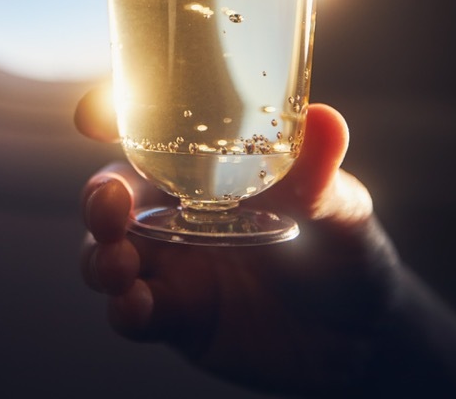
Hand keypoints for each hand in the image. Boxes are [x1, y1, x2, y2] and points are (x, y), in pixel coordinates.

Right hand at [76, 86, 402, 395]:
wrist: (363, 339)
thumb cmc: (346, 252)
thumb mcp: (340, 207)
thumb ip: (320, 174)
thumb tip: (327, 120)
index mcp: (208, 171)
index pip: (148, 135)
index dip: (111, 120)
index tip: (92, 116)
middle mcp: (179, 214)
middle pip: (112, 196)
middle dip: (97, 198)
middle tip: (109, 204)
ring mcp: (174, 267)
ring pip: (108, 255)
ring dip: (100, 258)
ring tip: (120, 265)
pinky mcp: (178, 318)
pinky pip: (134, 312)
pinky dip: (126, 309)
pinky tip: (137, 307)